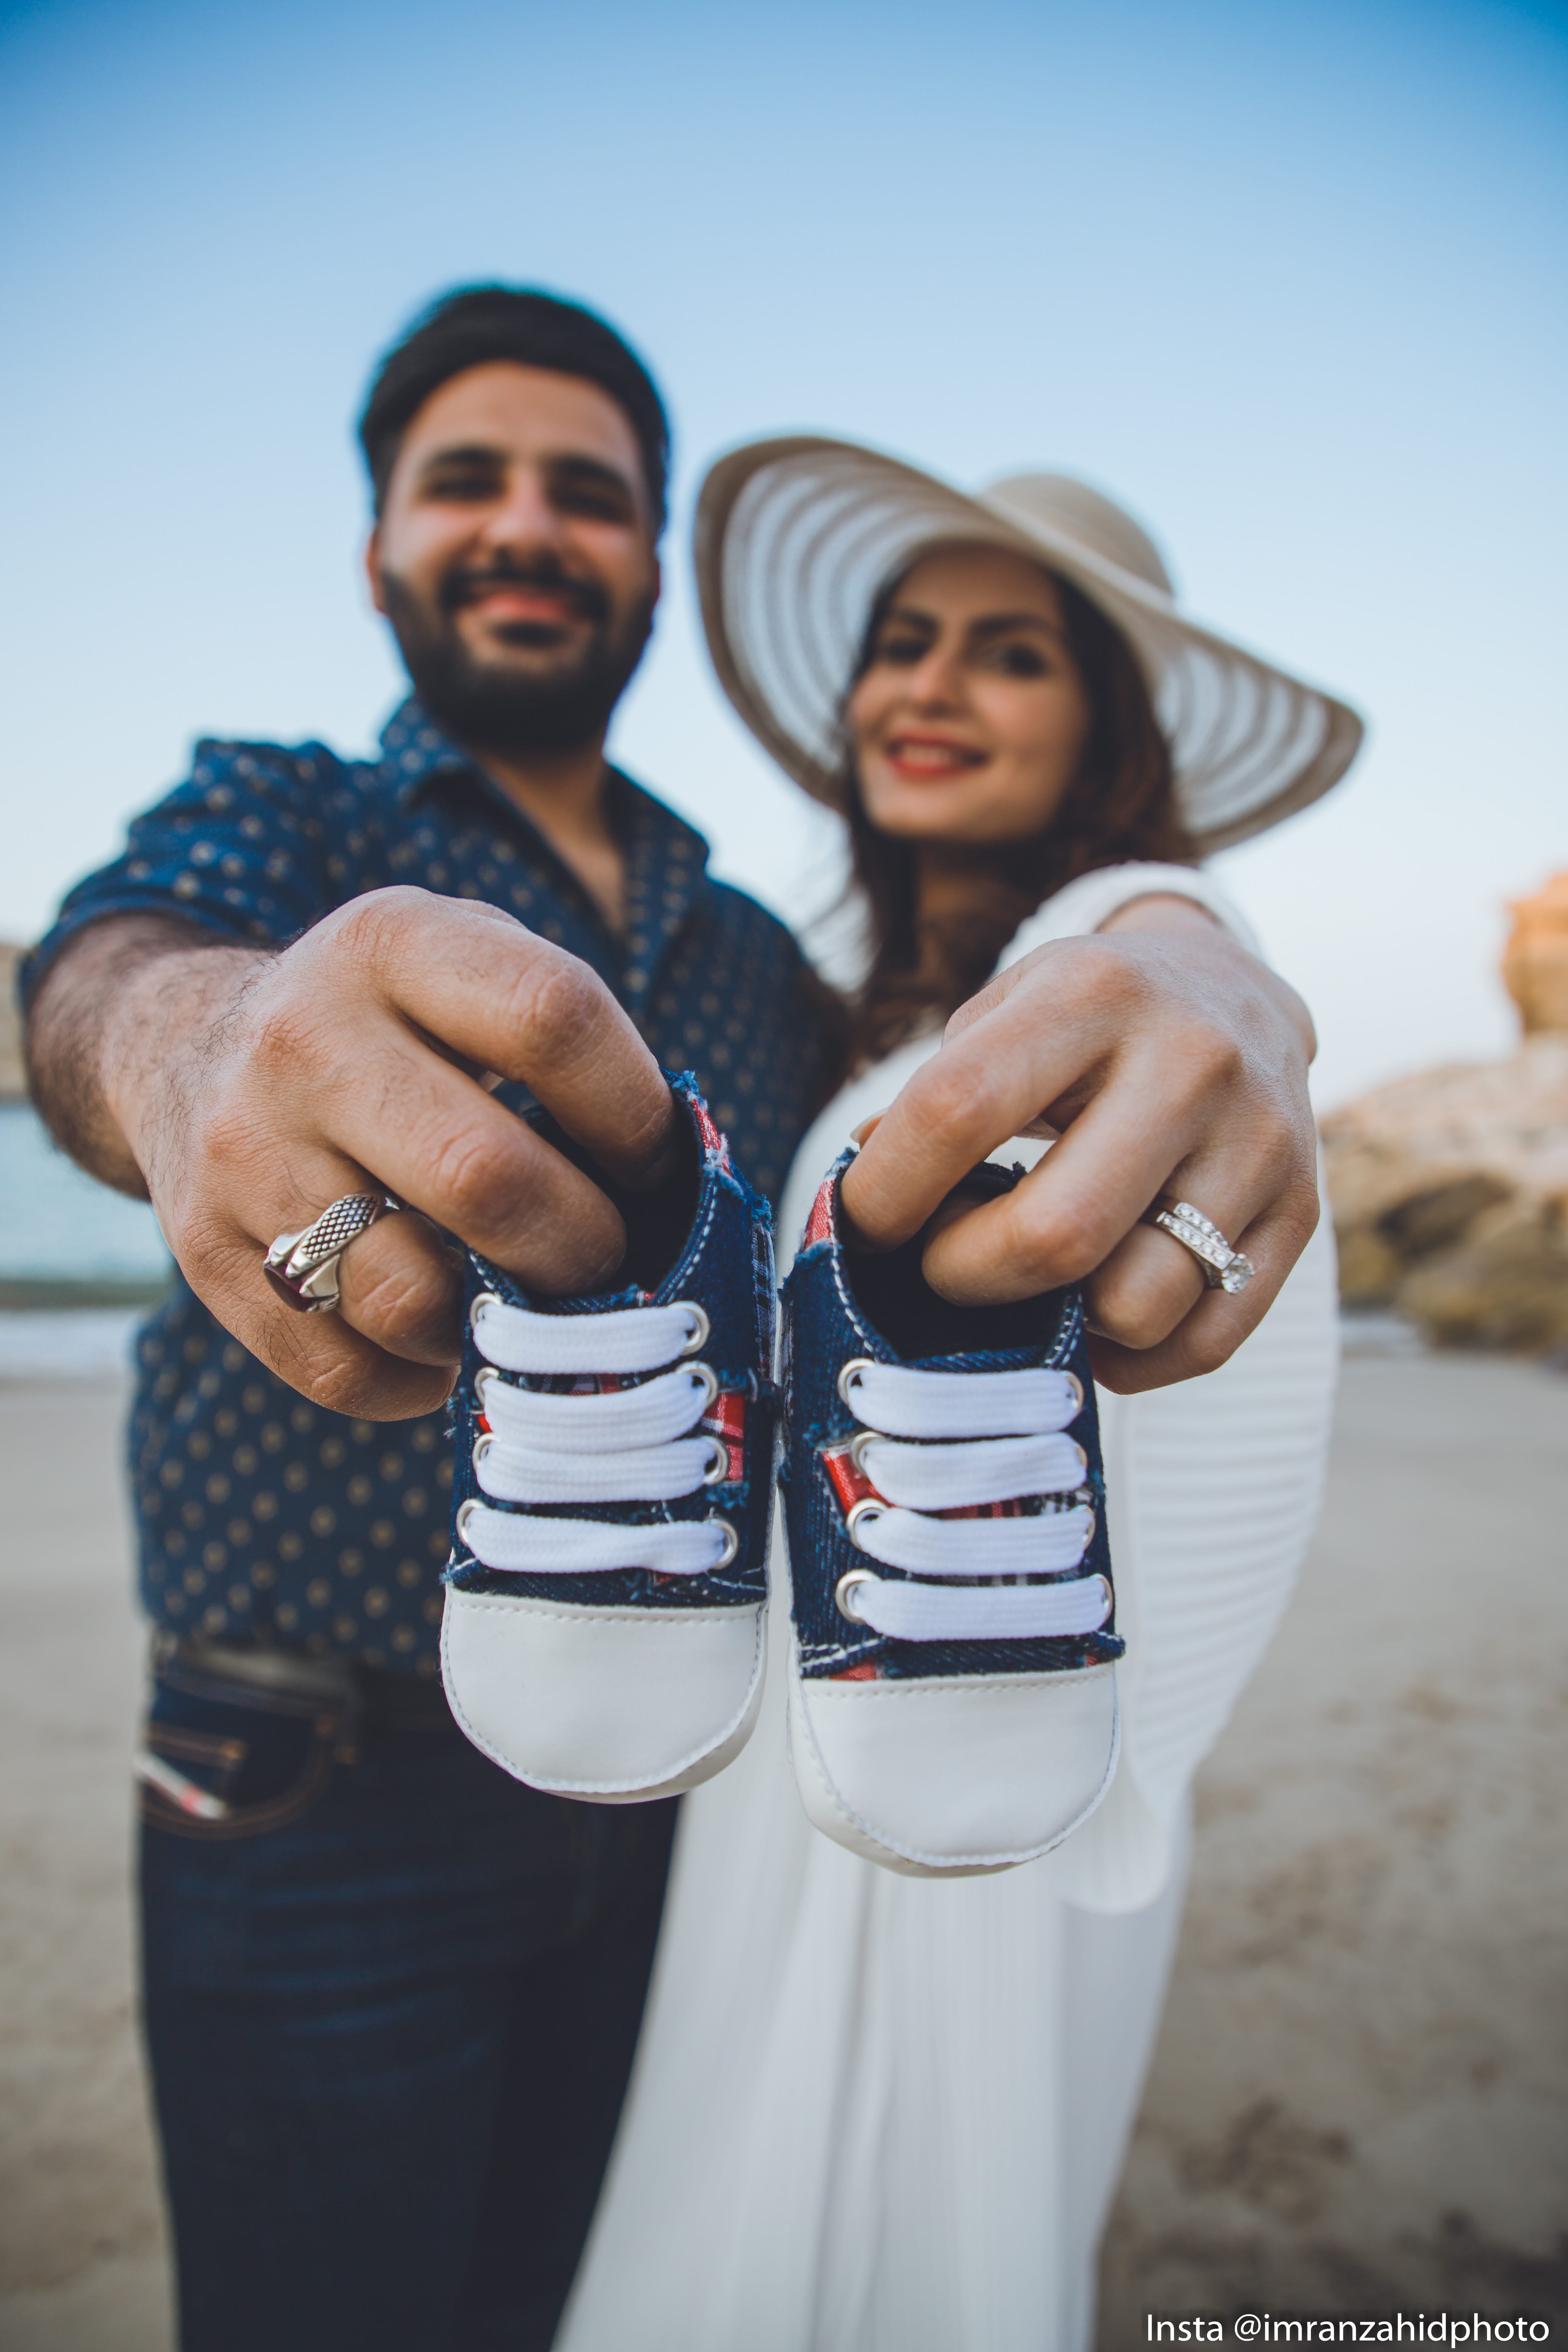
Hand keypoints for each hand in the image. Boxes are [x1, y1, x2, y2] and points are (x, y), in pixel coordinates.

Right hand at [100, 890, 677, 1417]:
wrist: (183, 1048)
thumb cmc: (386, 1022)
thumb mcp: (464, 965)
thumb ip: (567, 1040)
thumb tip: (681, 1190)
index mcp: (392, 943)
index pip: (555, 1019)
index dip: (635, 1113)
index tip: (657, 1165)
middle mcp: (305, 1040)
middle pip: (487, 1176)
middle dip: (581, 1245)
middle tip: (602, 1260)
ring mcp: (243, 1153)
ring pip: (408, 1297)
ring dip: (491, 1324)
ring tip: (511, 1301)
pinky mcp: (207, 1254)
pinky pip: (341, 1369)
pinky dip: (412, 1380)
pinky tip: (434, 1340)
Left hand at [838, 908, 1319, 1393]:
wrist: (1233, 988)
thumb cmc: (1088, 1018)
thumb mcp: (1003, 1014)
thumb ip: (930, 1105)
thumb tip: (858, 1216)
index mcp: (1092, 993)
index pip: (958, 1110)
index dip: (886, 1191)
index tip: (865, 1222)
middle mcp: (1191, 1061)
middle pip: (1054, 1235)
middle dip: (964, 1276)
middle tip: (941, 1262)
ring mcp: (1258, 1142)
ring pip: (1137, 1303)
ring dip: (1057, 1319)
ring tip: (1030, 1276)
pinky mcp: (1300, 1211)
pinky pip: (1204, 1340)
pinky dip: (1130, 1358)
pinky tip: (1091, 1315)